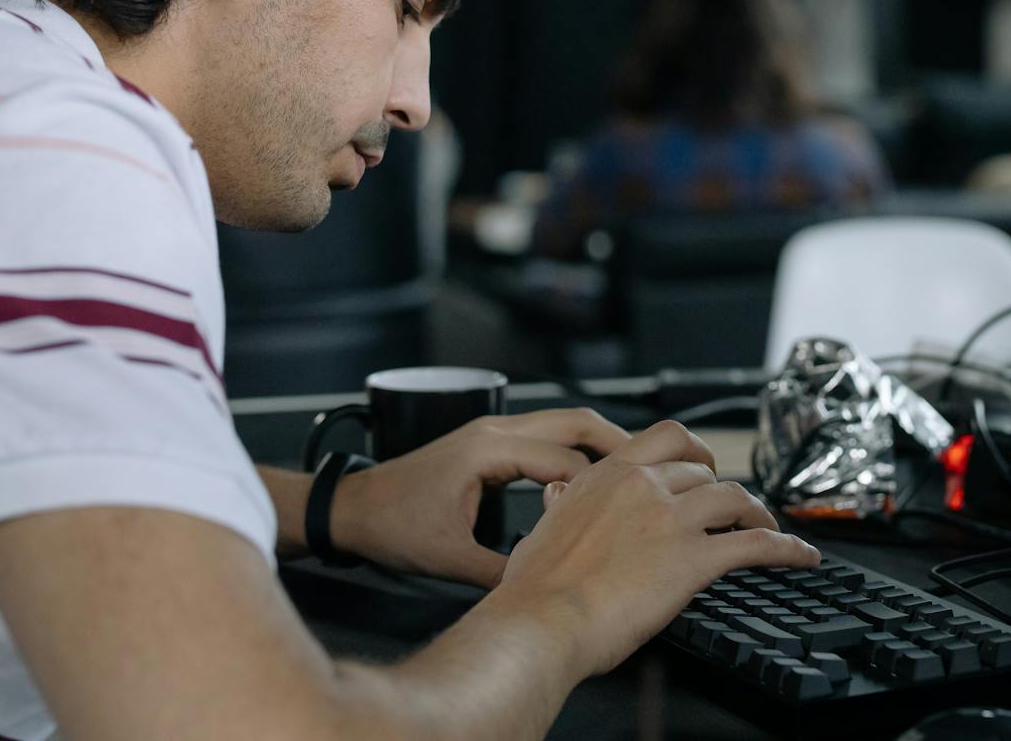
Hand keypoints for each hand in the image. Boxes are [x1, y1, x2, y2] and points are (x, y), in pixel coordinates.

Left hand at [331, 407, 630, 587]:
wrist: (352, 509)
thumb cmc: (392, 526)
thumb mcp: (449, 558)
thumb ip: (502, 571)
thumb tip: (545, 589)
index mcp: (489, 450)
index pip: (565, 460)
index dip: (600, 487)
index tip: (631, 508)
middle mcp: (494, 430)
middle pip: (575, 421)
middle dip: (620, 443)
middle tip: (657, 469)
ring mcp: (491, 431)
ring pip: (562, 422)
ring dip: (599, 442)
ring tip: (635, 471)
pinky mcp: (487, 442)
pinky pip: (544, 435)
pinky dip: (573, 449)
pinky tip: (590, 475)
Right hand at [493, 419, 820, 680]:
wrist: (543, 620)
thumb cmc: (536, 587)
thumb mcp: (544, 526)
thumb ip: (562, 502)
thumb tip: (561, 491)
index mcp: (608, 474)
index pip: (667, 436)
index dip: (696, 449)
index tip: (705, 465)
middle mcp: (644, 486)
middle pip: (704, 472)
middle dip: (722, 491)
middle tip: (732, 510)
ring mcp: (672, 519)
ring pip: (734, 498)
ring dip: (758, 513)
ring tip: (767, 528)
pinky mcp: (694, 559)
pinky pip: (756, 544)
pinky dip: (786, 547)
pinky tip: (801, 555)